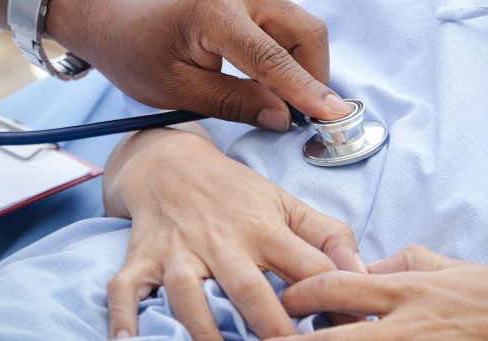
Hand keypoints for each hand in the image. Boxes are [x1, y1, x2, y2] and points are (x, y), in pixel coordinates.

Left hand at [47, 0, 350, 129]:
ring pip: (302, 26)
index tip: (336, 116)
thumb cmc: (132, 53)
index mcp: (213, 12)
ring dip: (306, 66)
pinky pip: (287, 23)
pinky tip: (278, 82)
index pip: (273, 57)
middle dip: (314, 76)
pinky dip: (292, 54)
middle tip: (307, 117)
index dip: (307, 90)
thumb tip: (283, 118)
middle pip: (305, 31)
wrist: (111, 14)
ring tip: (291, 103)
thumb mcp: (175, 90)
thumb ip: (233, 102)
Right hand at [103, 129, 364, 339]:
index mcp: (264, 229)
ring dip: (203, 331)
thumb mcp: (286, 203)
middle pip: (248, 289)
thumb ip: (328, 236)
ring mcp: (178, 251)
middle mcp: (222, 241)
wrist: (171, 163)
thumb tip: (364, 273)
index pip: (306, 268)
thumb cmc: (236, 192)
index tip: (349, 330)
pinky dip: (123, 316)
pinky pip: (126, 288)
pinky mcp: (142, 257)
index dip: (331, 301)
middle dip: (271, 328)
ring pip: (188, 295)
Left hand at [273, 245, 487, 340]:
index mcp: (411, 288)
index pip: (339, 285)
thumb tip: (373, 267)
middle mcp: (409, 323)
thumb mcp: (457, 268)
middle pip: (334, 336)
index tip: (281, 299)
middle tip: (264, 337)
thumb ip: (410, 264)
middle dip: (294, 340)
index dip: (301, 292)